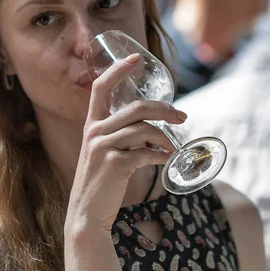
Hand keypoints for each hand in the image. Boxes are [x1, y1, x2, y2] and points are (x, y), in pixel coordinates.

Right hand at [66, 53, 186, 235]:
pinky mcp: (115, 164)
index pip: (101, 87)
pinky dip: (161, 156)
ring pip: (145, 130)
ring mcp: (103, 147)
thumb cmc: (101, 181)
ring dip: (166, 138)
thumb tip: (154, 126)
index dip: (118, 69)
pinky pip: (146, 152)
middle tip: (182, 116)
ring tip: (173, 147)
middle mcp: (95, 131)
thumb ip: (121, 135)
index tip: (136, 57)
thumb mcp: (103, 151)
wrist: (87, 213)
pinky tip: (166, 161)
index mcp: (92, 124)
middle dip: (164, 109)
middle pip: (136, 107)